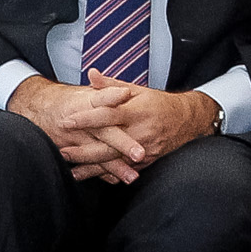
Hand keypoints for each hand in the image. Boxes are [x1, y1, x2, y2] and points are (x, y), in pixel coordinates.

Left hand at [7, 74, 185, 181]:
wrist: (188, 120)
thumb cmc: (159, 104)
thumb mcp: (137, 90)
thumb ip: (111, 85)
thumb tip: (91, 74)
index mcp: (137, 111)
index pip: (107, 115)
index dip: (86, 119)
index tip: (67, 121)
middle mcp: (141, 131)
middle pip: (109, 144)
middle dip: (84, 150)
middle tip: (62, 151)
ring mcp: (145, 148)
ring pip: (115, 161)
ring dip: (92, 167)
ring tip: (72, 170)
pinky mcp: (148, 161)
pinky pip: (125, 169)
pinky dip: (108, 175)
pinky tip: (92, 177)